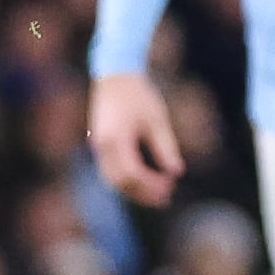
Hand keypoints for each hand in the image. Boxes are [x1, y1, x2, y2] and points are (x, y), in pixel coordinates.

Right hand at [87, 71, 184, 208]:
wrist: (115, 76)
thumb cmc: (139, 95)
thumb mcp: (157, 120)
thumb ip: (166, 147)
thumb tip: (176, 172)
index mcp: (116, 139)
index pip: (132, 173)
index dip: (151, 184)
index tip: (171, 185)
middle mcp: (102, 146)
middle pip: (120, 182)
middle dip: (143, 193)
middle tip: (166, 198)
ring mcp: (98, 146)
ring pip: (112, 179)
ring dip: (134, 190)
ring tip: (156, 194)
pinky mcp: (100, 144)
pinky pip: (110, 171)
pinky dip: (126, 180)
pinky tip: (144, 181)